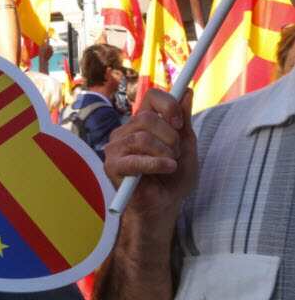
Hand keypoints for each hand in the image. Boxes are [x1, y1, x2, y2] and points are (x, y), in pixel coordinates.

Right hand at [104, 89, 197, 224]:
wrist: (164, 207)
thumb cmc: (173, 179)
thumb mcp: (186, 147)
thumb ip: (183, 121)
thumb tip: (187, 91)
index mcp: (142, 123)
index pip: (150, 96)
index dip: (168, 104)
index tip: (180, 122)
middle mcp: (125, 131)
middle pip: (147, 117)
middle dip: (170, 137)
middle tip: (176, 153)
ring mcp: (115, 147)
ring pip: (142, 137)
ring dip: (164, 153)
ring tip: (169, 166)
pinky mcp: (111, 165)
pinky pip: (135, 157)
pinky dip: (156, 164)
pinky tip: (167, 169)